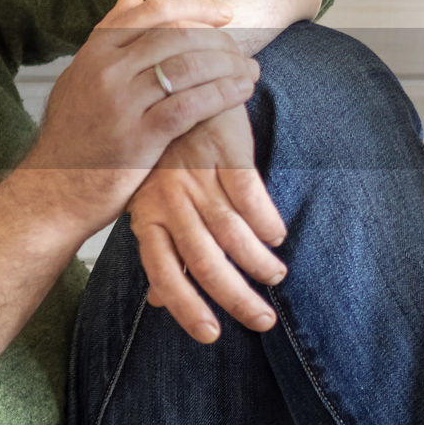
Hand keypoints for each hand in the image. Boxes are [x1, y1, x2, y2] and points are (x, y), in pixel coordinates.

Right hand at [19, 0, 260, 238]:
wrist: (53, 189)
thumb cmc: (72, 136)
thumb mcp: (79, 77)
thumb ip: (106, 37)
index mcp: (94, 53)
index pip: (150, 12)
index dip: (194, 6)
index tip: (224, 14)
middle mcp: (106, 71)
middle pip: (176, 36)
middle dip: (219, 41)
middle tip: (241, 52)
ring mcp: (121, 103)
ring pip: (188, 67)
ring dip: (228, 66)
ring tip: (249, 72)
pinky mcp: (138, 137)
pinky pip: (191, 105)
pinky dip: (222, 94)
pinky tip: (240, 92)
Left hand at [127, 103, 287, 342]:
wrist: (178, 89)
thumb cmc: (165, 157)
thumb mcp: (150, 202)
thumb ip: (161, 251)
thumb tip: (158, 305)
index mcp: (146, 214)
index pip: (161, 270)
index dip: (185, 306)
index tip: (211, 335)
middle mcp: (168, 199)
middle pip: (202, 259)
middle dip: (234, 297)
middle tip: (261, 321)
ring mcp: (196, 176)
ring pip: (229, 231)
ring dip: (257, 262)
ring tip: (275, 277)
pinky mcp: (225, 151)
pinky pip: (248, 193)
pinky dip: (265, 220)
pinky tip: (277, 236)